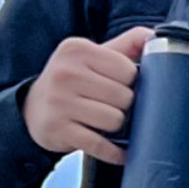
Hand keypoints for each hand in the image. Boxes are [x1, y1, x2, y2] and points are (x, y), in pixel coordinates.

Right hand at [22, 26, 151, 164]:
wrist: (33, 107)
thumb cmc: (75, 80)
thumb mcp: (94, 56)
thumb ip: (127, 44)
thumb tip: (155, 35)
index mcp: (77, 49)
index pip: (129, 70)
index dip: (131, 83)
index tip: (120, 85)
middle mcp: (65, 72)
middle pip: (125, 97)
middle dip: (125, 106)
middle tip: (111, 105)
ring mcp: (59, 102)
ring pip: (116, 120)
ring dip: (117, 126)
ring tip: (104, 121)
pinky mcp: (58, 129)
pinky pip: (101, 145)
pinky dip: (114, 151)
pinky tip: (118, 150)